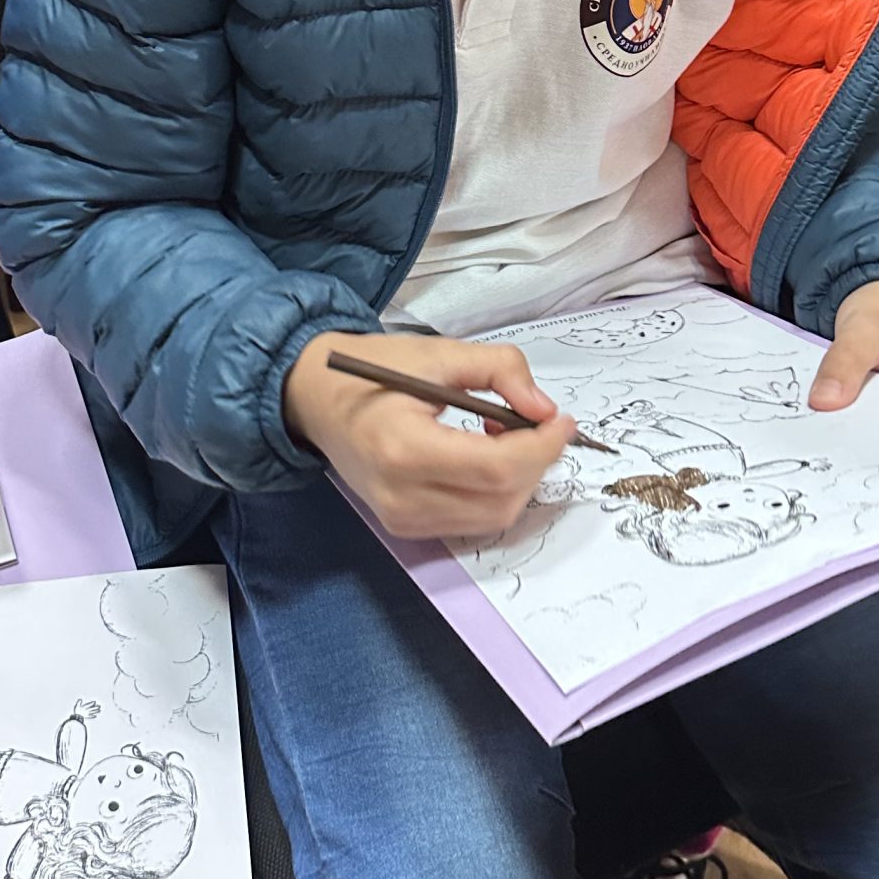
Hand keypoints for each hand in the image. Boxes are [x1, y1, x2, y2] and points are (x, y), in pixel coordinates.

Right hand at [282, 330, 573, 542]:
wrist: (316, 399)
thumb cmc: (370, 371)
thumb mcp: (438, 352)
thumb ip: (500, 370)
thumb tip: (544, 408)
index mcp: (403, 447)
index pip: (496, 468)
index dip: (541, 447)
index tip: (562, 421)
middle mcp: (400, 495)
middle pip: (500, 499)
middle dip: (535, 462)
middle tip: (539, 423)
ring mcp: (401, 518)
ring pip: (492, 517)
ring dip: (517, 479)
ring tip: (506, 435)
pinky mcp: (404, 526)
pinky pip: (471, 522)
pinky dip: (494, 493)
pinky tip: (485, 457)